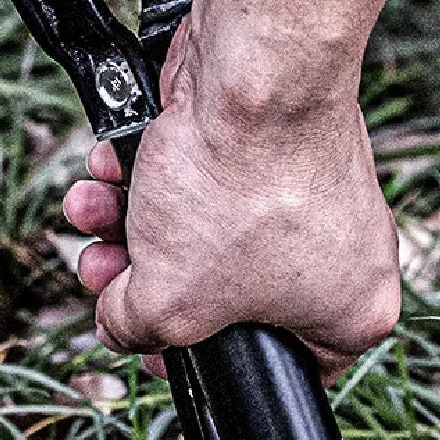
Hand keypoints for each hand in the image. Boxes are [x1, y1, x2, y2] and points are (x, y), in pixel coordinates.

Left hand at [60, 23, 402, 383]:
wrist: (252, 75)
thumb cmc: (240, 191)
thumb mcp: (168, 303)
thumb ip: (136, 329)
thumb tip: (120, 326)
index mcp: (347, 313)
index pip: (268, 364)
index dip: (196, 360)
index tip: (153, 344)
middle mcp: (340, 253)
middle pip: (219, 291)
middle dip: (143, 275)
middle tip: (103, 269)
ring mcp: (309, 192)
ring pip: (202, 229)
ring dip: (130, 224)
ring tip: (91, 211)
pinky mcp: (274, 141)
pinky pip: (205, 178)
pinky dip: (151, 176)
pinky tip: (109, 171)